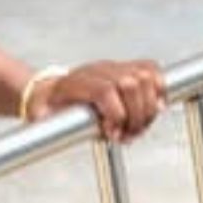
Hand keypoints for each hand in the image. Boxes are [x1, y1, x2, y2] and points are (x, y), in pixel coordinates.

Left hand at [31, 60, 166, 143]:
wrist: (51, 91)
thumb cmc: (49, 109)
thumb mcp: (42, 119)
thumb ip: (47, 125)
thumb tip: (50, 128)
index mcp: (76, 83)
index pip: (105, 90)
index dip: (116, 115)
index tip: (113, 135)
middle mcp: (98, 70)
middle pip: (130, 83)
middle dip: (136, 115)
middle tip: (128, 134)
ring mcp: (114, 66)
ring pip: (146, 75)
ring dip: (150, 106)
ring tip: (138, 125)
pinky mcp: (126, 67)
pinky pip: (152, 69)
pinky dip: (160, 88)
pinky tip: (153, 108)